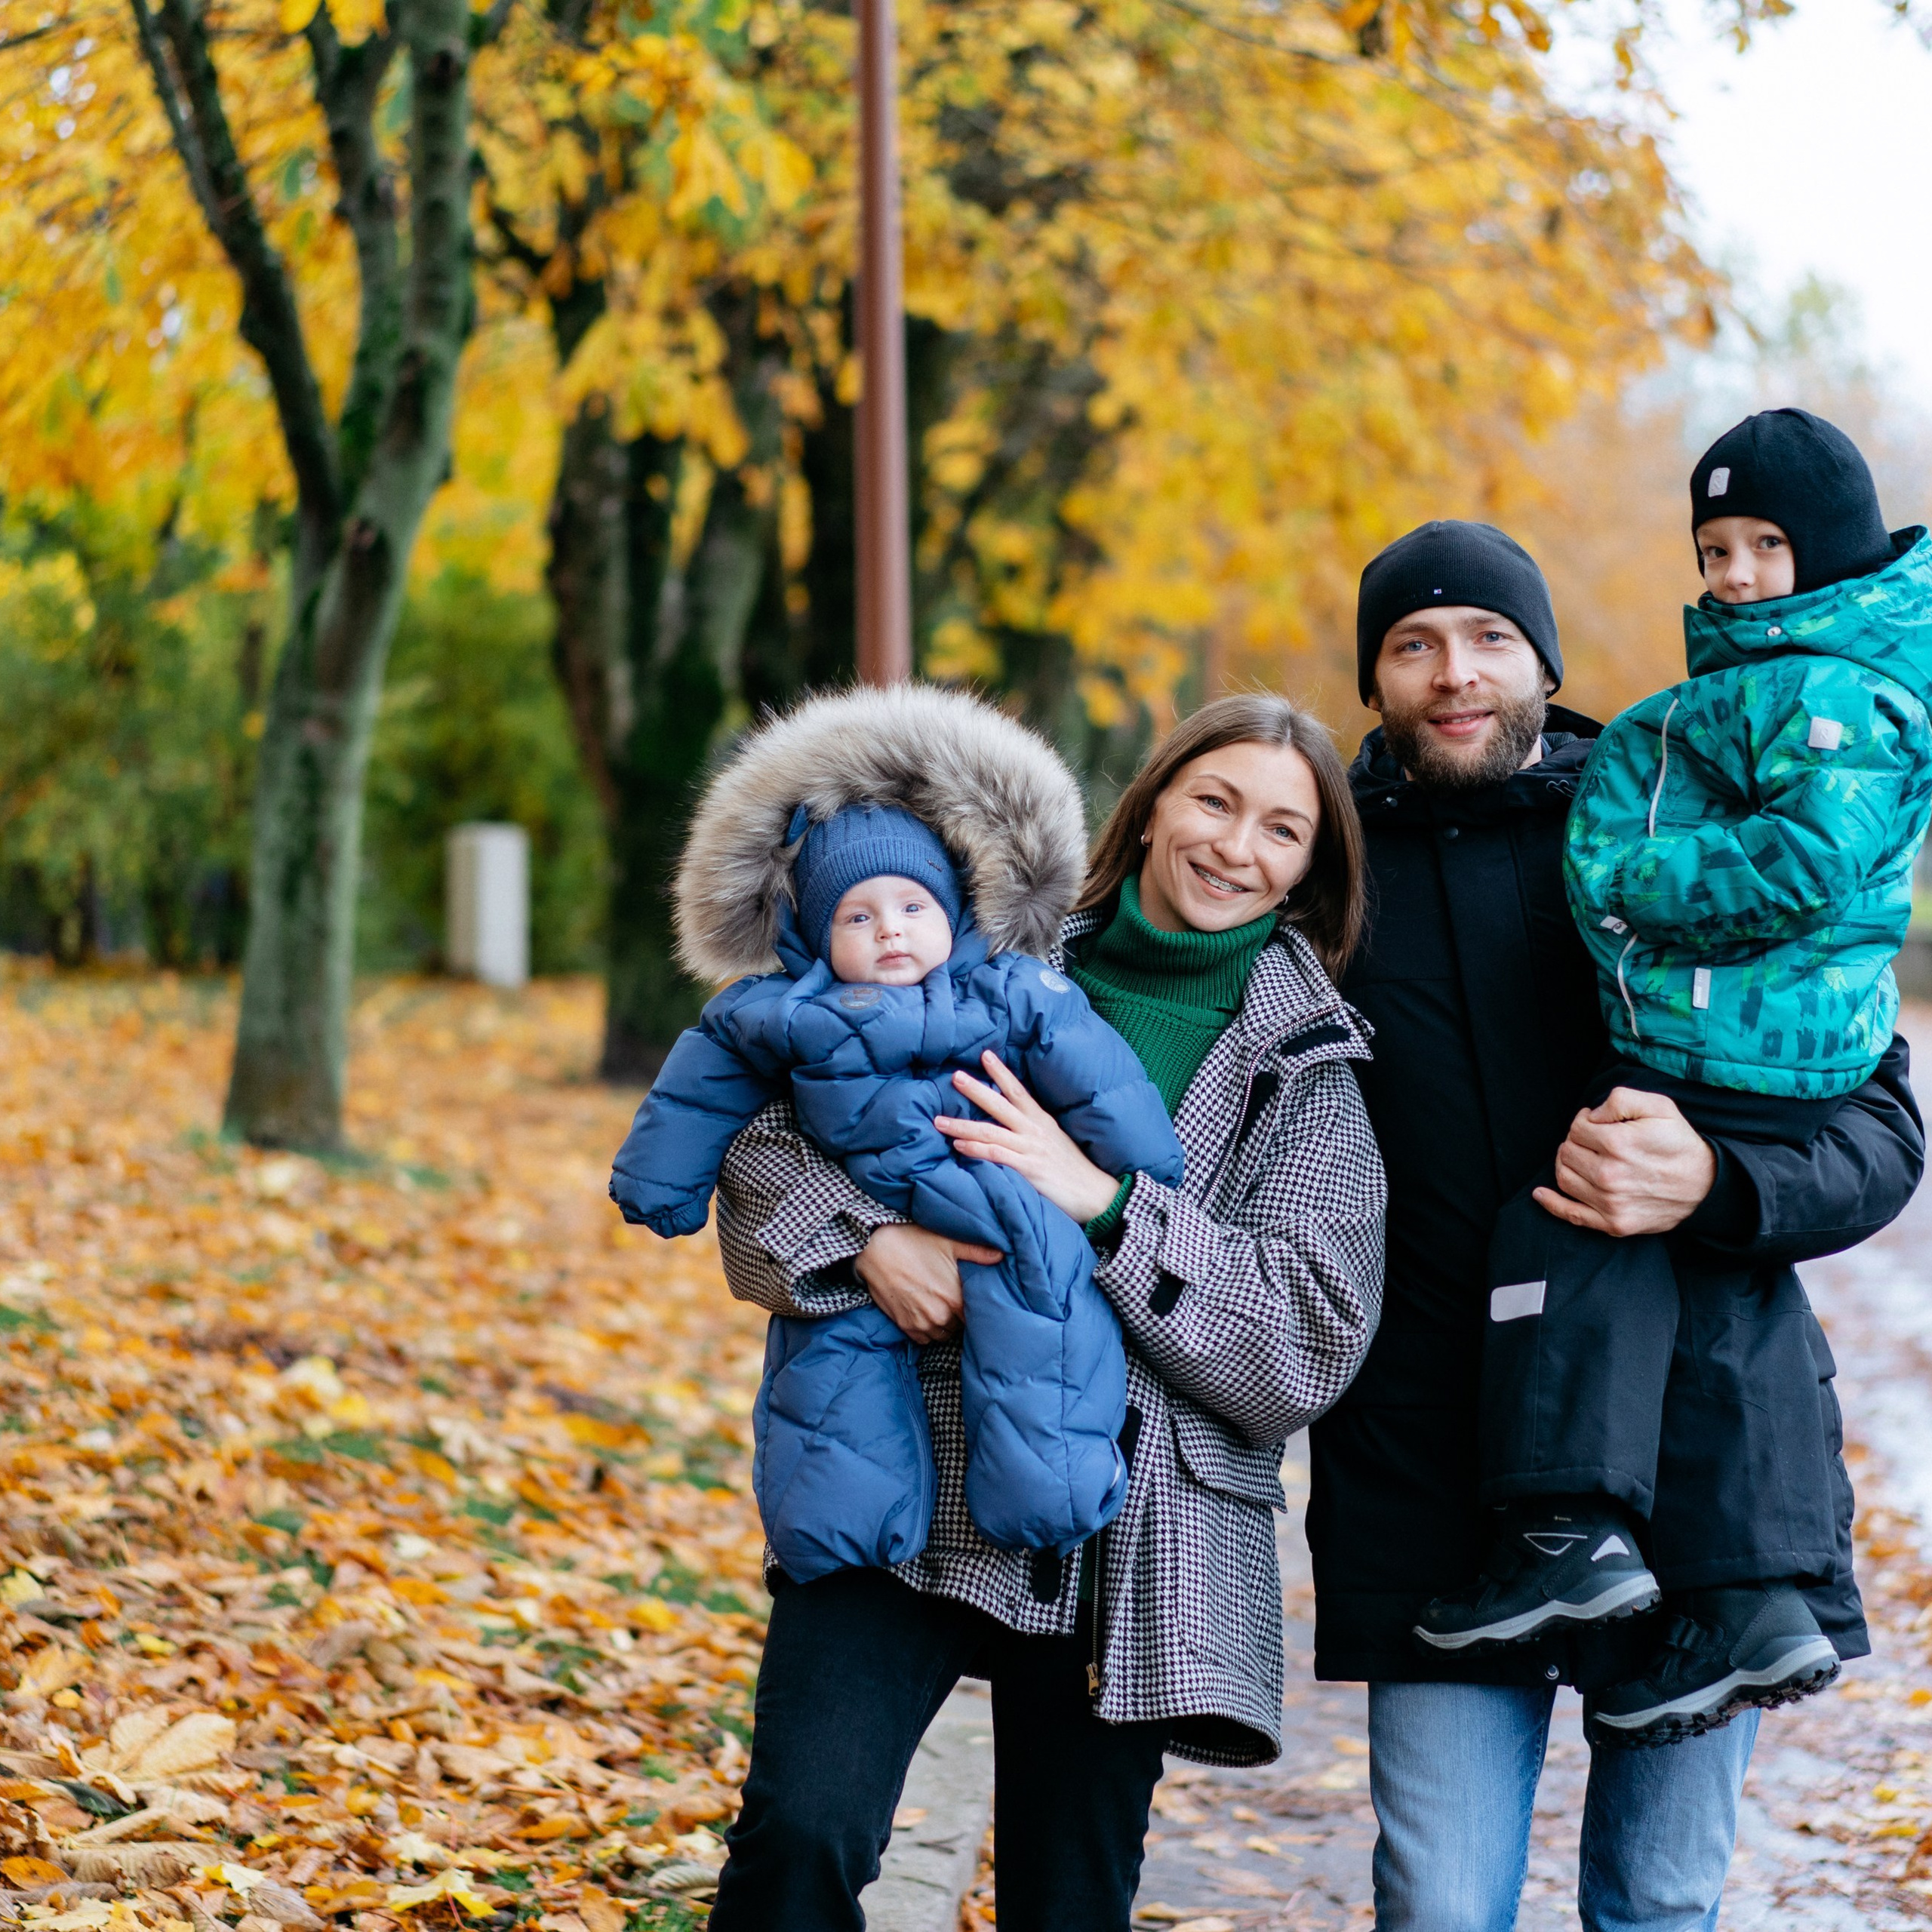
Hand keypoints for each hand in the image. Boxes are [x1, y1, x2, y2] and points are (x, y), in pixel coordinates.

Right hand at [853, 1222, 1000, 1344]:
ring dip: (945, 1324)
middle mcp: (941, 1316)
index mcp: (955, 1298)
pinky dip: (927, 1330)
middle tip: (955, 1300)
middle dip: (960, 1315)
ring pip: (943, 1334)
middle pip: (961, 1326)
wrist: (874, 1249)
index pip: (977, 1317)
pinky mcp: (905, 1326)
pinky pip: (925, 1339)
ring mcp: (922, 1323)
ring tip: (940, 1307)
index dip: (978, 1310)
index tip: (976, 1303)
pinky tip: (926, 1313)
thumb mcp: (948, 1242)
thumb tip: (1001, 1256)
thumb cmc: (913, 1242)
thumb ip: (977, 1252)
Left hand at [935, 1051, 1125, 1225]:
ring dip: (962, 1125)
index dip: (1001, 1072)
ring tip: (939, 1121)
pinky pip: (998, 1156)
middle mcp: (1034, 1130)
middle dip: (976, 1090)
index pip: (1018, 1090)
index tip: (984, 1054)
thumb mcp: (1055, 1141)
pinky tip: (958, 1147)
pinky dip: (976, 1150)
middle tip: (955, 1077)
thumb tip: (1011, 1124)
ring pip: (991, 1131)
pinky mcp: (1030, 1169)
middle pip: (1000, 1104)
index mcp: (1041, 1120)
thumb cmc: (1074, 1170)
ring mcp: (1031, 1149)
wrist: (1097, 1194)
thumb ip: (1033, 1131)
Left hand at [1533, 1087, 1717, 1236]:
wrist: (1706, 1185)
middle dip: (1576, 1141)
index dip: (1585, 1122)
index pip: (1577, 1128)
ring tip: (1584, 1158)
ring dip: (1567, 1164)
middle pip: (1566, 1151)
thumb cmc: (1679, 1142)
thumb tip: (1591, 1114)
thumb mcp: (1659, 1107)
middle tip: (1595, 1141)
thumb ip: (1620, 1099)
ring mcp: (1610, 1203)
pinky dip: (1551, 1203)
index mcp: (1618, 1144)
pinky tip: (1540, 1194)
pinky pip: (1571, 1214)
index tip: (1598, 1124)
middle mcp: (1609, 1175)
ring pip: (1564, 1177)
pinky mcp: (1614, 1223)